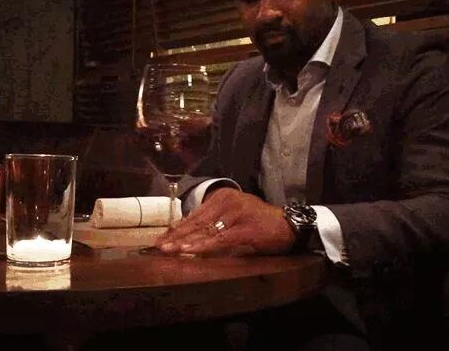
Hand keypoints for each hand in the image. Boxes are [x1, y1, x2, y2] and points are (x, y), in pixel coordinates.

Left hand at [155, 188, 295, 255]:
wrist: (289, 225)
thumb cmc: (260, 223)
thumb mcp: (234, 217)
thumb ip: (214, 222)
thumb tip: (188, 234)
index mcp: (223, 196)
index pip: (195, 214)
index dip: (178, 228)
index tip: (162, 239)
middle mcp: (228, 201)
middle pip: (197, 222)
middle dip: (176, 236)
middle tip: (159, 247)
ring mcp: (237, 213)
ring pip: (206, 230)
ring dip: (185, 242)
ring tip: (169, 250)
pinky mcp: (245, 228)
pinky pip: (220, 239)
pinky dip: (203, 246)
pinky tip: (190, 251)